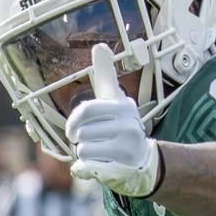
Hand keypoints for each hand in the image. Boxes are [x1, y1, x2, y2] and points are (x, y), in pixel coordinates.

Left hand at [65, 47, 161, 196]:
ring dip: (84, 155)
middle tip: (96, 143)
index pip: (85, 111)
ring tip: (101, 154)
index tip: (72, 130)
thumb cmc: (121, 126)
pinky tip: (98, 167)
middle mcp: (127, 125)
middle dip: (81, 141)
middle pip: (81, 134)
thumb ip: (106, 75)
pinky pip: (87, 168)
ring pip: (82, 151)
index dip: (73, 123)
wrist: (143, 162)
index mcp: (122, 107)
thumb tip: (100, 46)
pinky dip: (85, 169)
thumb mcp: (115, 100)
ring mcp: (125, 148)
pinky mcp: (121, 170)